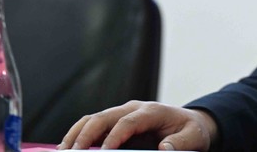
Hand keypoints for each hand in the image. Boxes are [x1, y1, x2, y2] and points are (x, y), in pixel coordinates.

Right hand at [58, 100, 218, 150]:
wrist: (190, 122)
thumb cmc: (190, 130)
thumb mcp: (194, 137)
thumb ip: (180, 143)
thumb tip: (164, 149)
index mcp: (152, 111)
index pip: (127, 122)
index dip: (114, 137)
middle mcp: (134, 109)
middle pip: (103, 117)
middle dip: (86, 135)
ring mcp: (123, 113)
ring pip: (93, 119)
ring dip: (77, 134)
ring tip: (63, 151)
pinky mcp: (116, 121)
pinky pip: (93, 125)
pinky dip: (79, 134)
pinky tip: (69, 148)